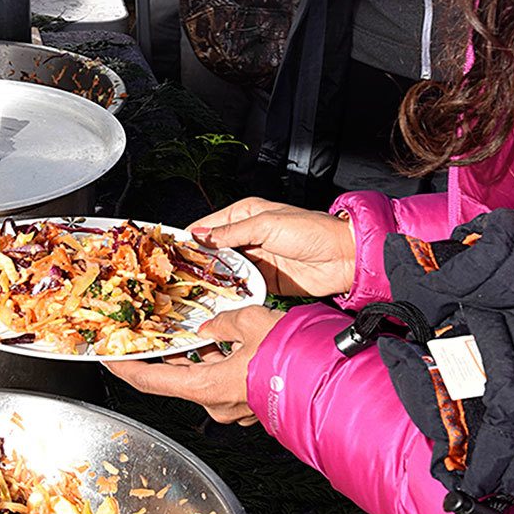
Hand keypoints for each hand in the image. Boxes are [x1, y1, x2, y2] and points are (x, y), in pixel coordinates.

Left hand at [105, 306, 284, 424]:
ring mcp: (235, 407)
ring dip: (192, 355)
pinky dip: (215, 361)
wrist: (334, 380)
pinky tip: (221, 342)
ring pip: (201, 377)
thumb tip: (212, 326)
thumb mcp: (253, 322)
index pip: (149, 380)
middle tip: (147, 333)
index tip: (108, 355)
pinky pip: (223, 380)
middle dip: (161, 354)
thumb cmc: (295, 357)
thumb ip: (224, 323)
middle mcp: (216, 404)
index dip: (124, 367)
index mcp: (206, 387)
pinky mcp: (251, 403)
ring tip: (185, 329)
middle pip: (174, 378)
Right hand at [188, 197, 355, 297]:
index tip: (170, 251)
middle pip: (212, 250)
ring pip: (223, 270)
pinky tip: (215, 299)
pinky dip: (228, 293)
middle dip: (196, 262)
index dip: (189, 237)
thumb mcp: (267, 225)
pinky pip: (239, 287)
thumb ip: (232, 232)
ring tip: (191, 290)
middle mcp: (247, 236)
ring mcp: (255, 259)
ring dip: (211, 279)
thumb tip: (200, 235)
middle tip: (176, 275)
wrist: (343, 259)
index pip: (208, 225)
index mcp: (245, 214)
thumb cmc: (312, 232)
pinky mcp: (264, 281)